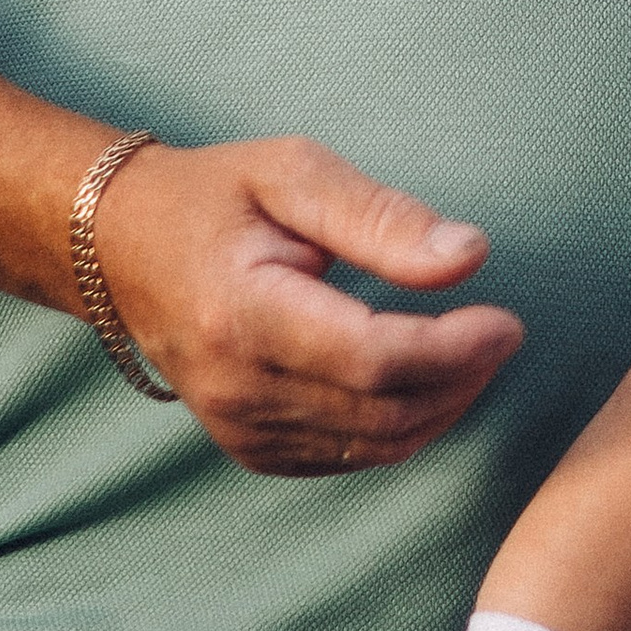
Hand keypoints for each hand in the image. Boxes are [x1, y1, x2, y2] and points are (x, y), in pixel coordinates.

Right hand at [86, 136, 522, 474]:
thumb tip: (468, 256)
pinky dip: (403, 425)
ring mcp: (239, 429)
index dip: (452, 349)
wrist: (124, 248)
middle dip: (461, 378)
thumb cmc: (216, 198)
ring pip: (375, 445)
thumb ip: (381, 217)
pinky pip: (350, 457)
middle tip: (502, 331)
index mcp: (242, 315)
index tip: (506, 321)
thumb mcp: (295, 174)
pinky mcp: (251, 449)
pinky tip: (424, 377)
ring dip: (442, 406)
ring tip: (473, 349)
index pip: (371, 359)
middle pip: (382, 412)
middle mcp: (236, 388)